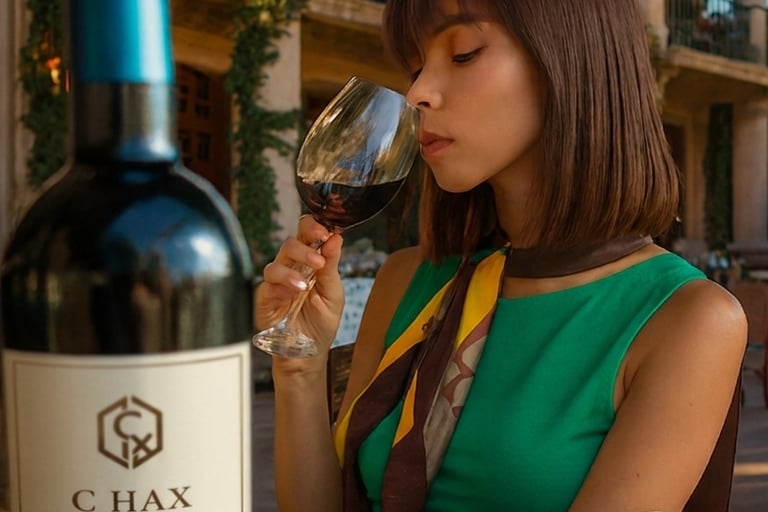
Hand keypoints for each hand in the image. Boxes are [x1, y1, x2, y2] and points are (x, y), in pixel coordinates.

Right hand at [255, 215, 344, 360]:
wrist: (309, 353)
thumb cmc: (321, 322)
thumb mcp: (333, 294)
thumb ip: (332, 266)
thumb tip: (336, 237)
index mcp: (310, 262)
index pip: (306, 233)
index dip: (312, 227)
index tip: (324, 232)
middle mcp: (291, 268)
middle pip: (290, 243)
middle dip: (304, 249)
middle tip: (318, 262)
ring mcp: (277, 283)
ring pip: (275, 262)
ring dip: (292, 270)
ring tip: (305, 286)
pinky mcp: (265, 298)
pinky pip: (267, 285)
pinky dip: (280, 287)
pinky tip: (292, 295)